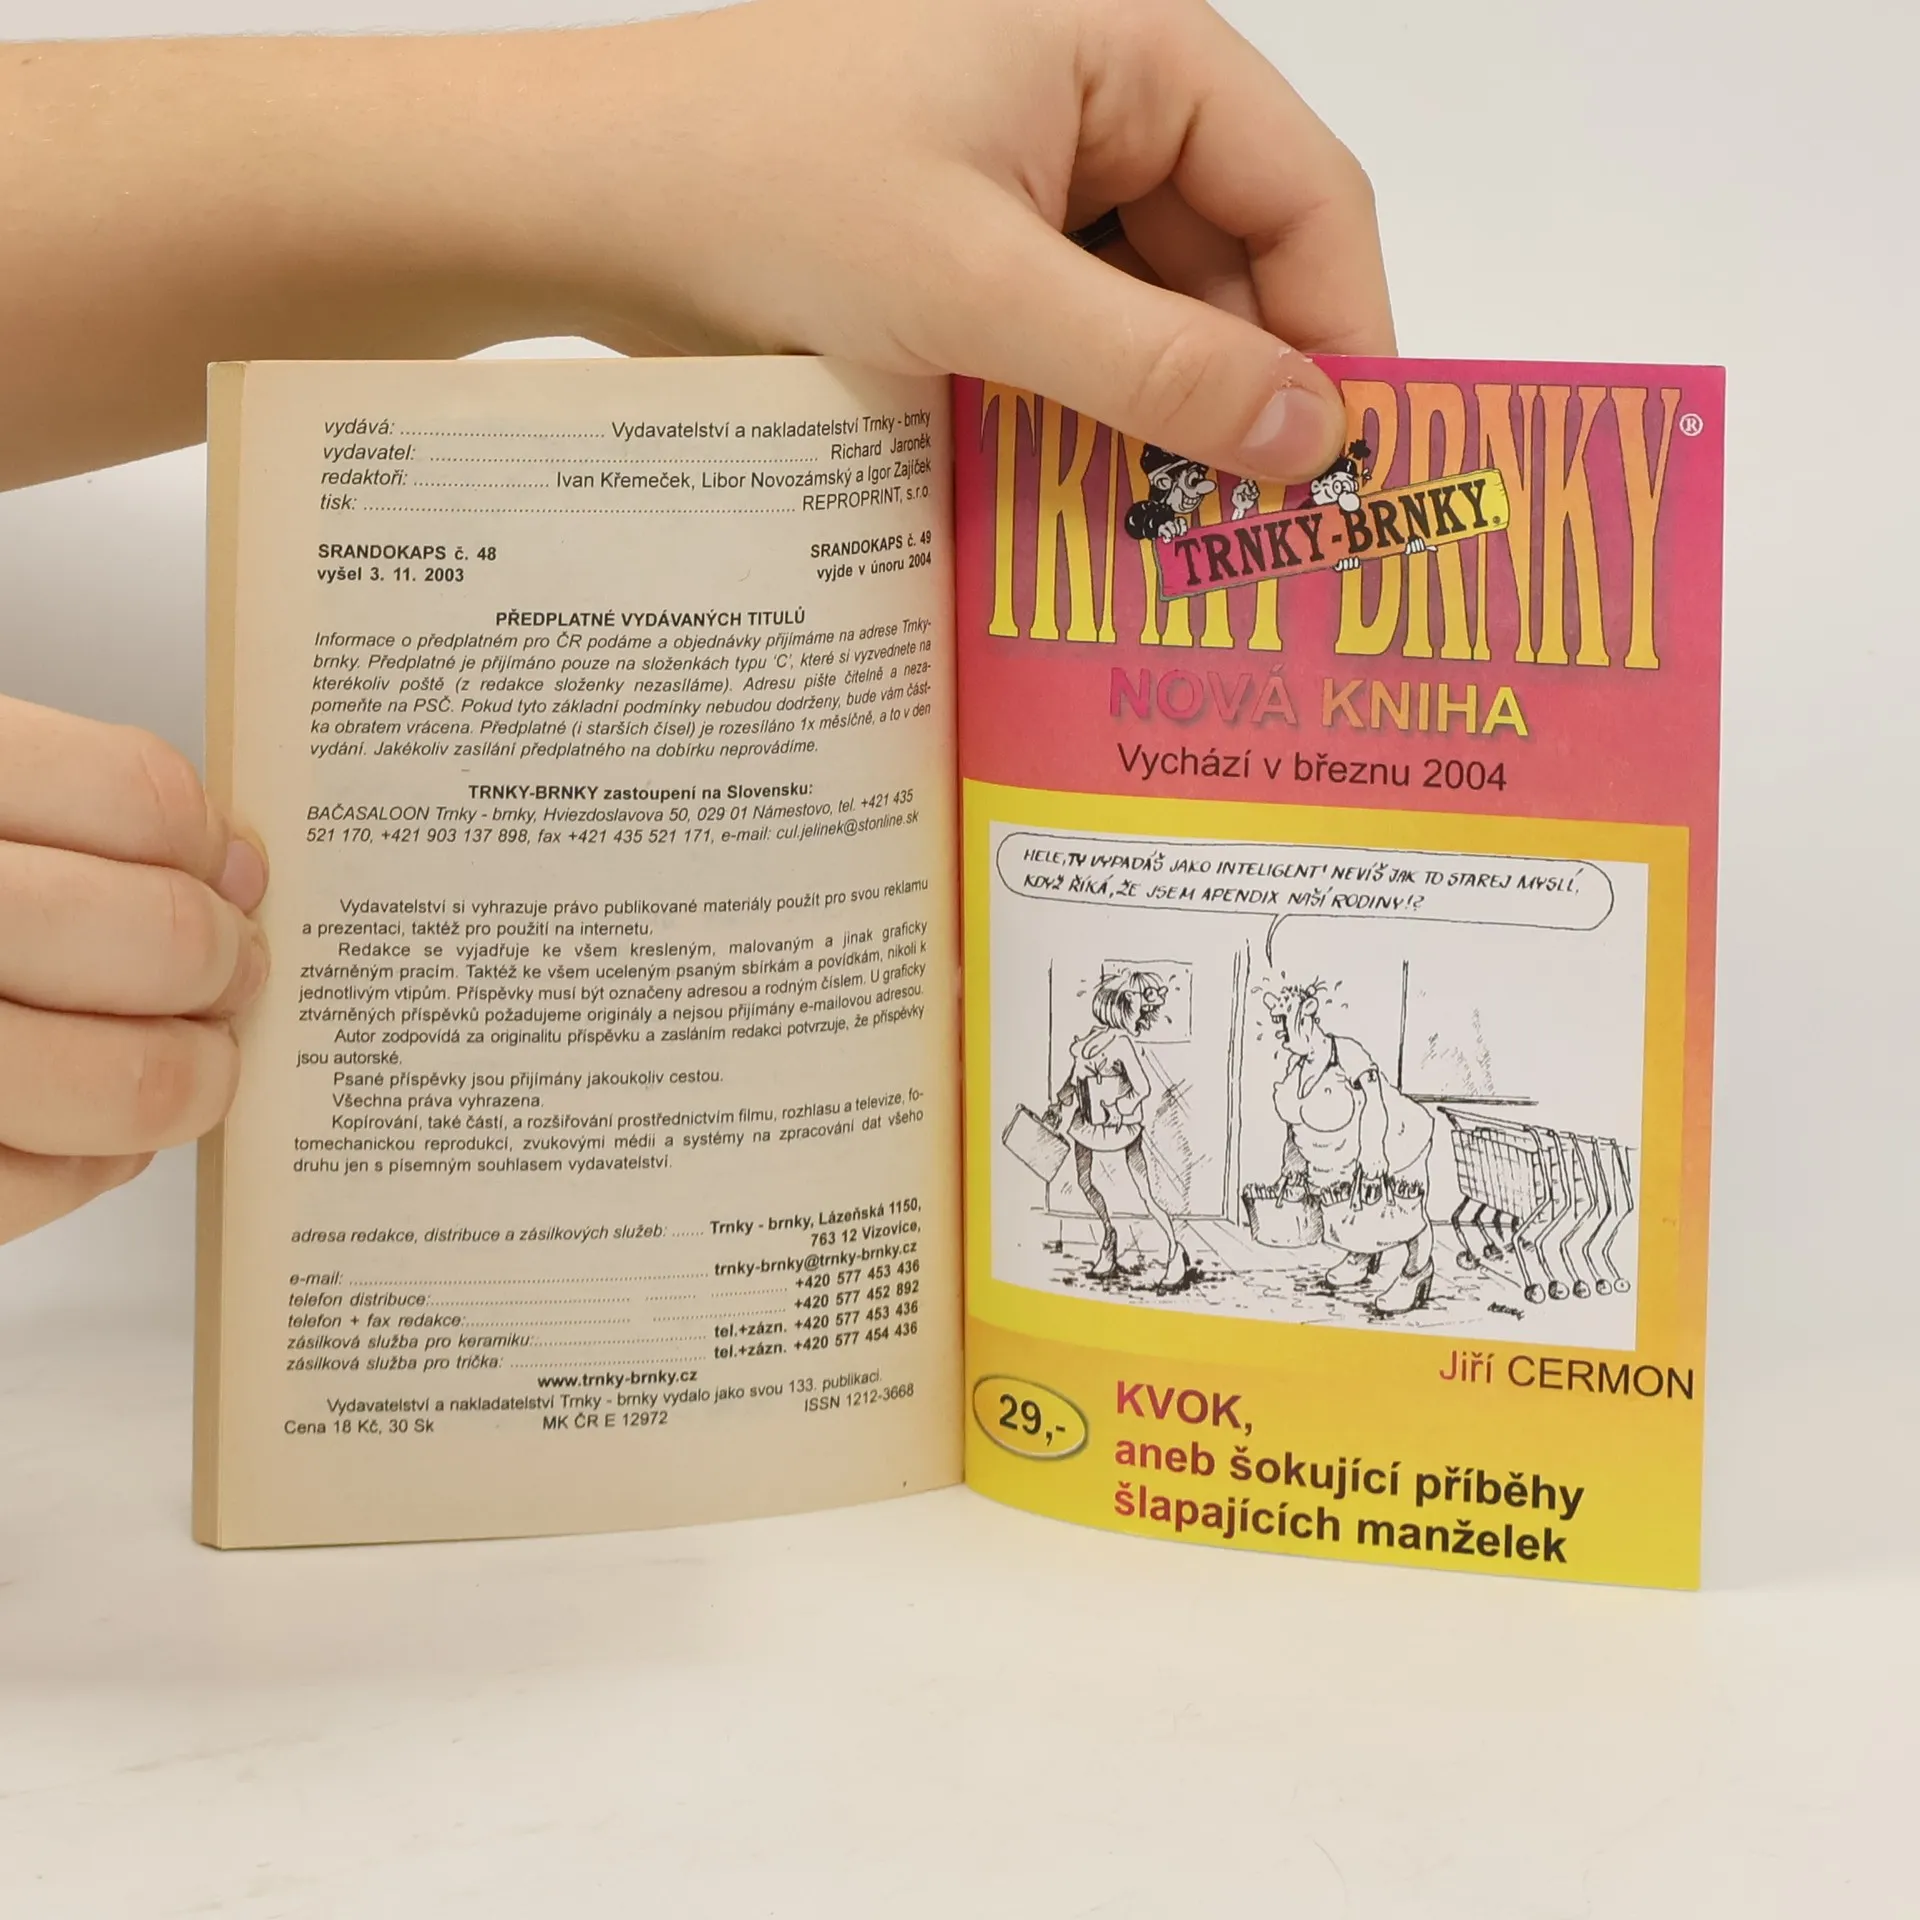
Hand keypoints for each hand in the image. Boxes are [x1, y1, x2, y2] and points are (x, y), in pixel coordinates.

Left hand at [0, 0, 1390, 486]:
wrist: (572, 198)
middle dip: (1248, 393)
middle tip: (1261, 541)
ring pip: (1151, 305)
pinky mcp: (967, 233)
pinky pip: (1070, 326)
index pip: (1307, 192)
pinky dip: (1087, 408)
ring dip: (1164, 417)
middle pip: (1235, 257)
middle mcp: (1096, 95)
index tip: (1357, 475)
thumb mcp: (983, 293)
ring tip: (1176, 541)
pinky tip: (1087, 496)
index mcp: (1133, 49)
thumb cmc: (766, 198)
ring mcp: (1027, 166)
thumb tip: (1318, 440)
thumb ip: (1160, 367)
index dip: (1347, 334)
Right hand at [0, 695, 267, 1244]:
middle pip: (155, 940)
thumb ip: (73, 801)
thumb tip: (234, 866)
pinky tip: (75, 1124)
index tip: (221, 873)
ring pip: (127, 1083)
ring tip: (183, 1052)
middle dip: (223, 964)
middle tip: (225, 970)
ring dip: (191, 1074)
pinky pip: (42, 1187)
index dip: (206, 843)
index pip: (137, 797)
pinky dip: (97, 1163)